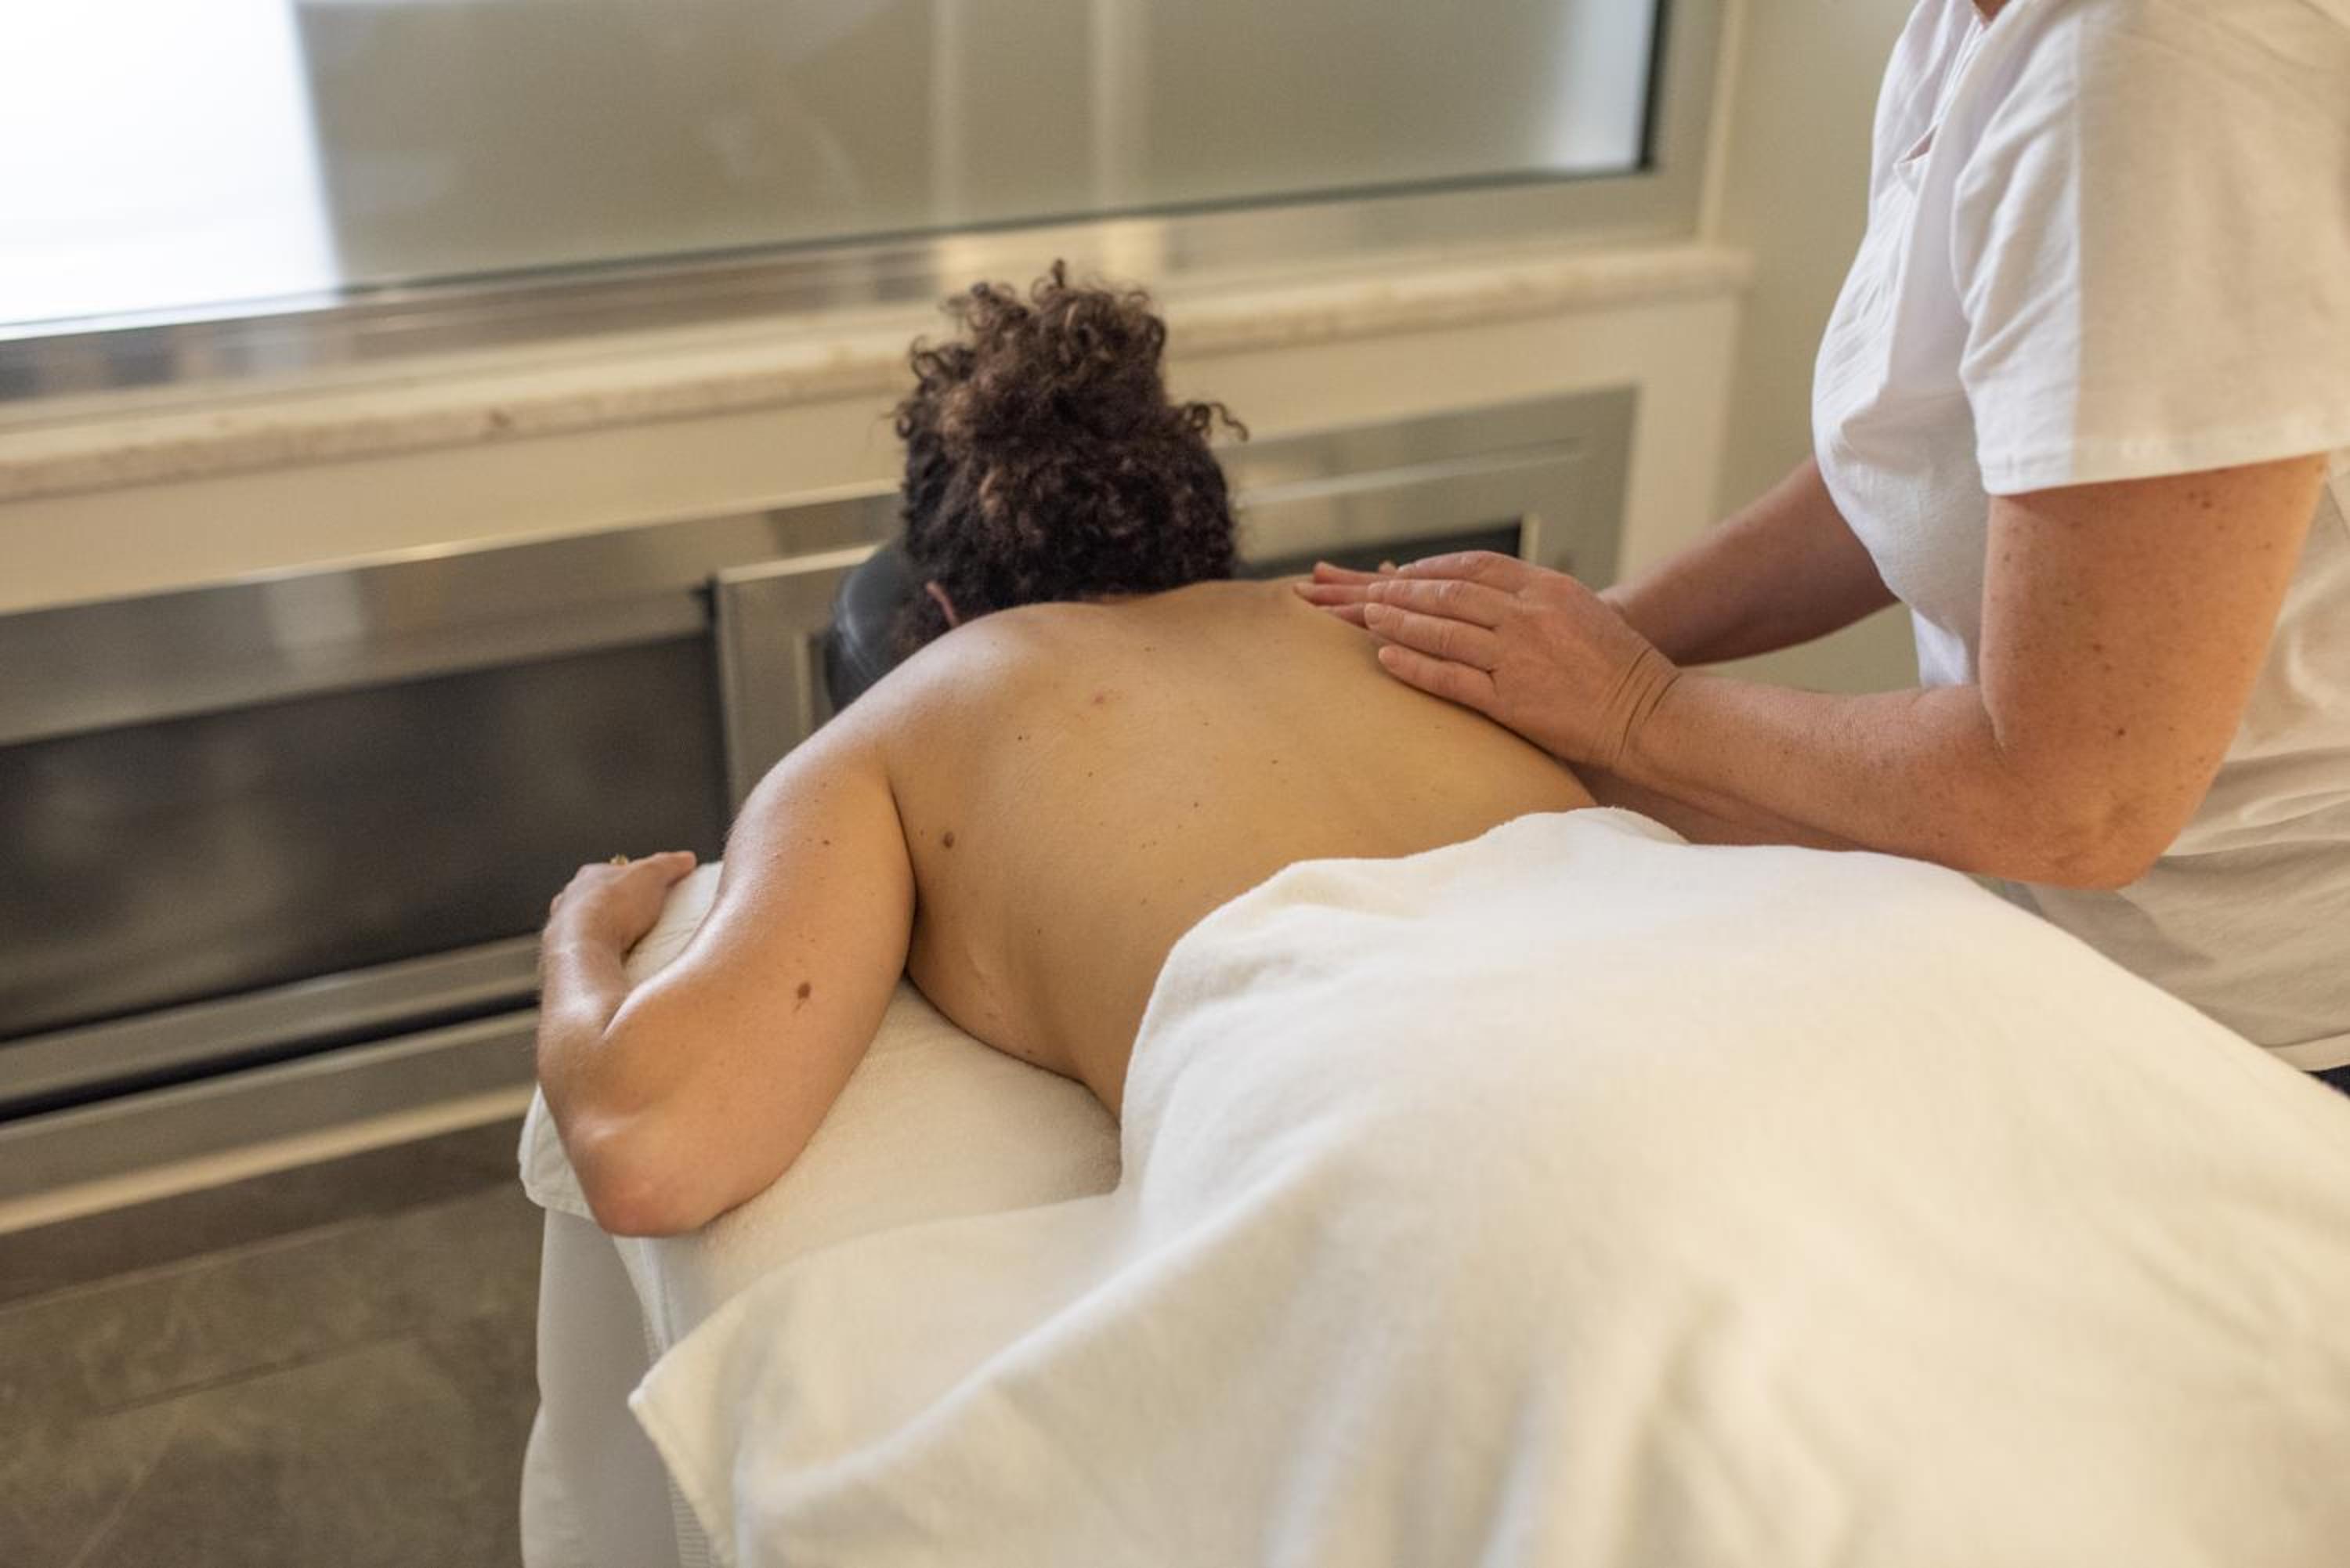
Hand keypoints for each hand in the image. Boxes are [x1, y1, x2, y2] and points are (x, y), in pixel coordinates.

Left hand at [545, 851, 698, 951]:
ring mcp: (563, 926)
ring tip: (630, 943)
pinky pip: (584, 950)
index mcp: (590, 875)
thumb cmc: (611, 908)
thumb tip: (685, 858)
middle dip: (617, 906)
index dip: (634, 878)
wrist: (583, 948)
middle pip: (598, 897)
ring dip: (604, 930)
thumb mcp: (651, 875)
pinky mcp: (564, 953)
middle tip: (643, 918)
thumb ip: (668, 864)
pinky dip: (597, 952)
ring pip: (586, 924)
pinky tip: (614, 960)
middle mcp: (570, 898)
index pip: (614, 872)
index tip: (651, 888)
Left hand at [1299, 551, 1679, 768]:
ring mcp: (1517, 658)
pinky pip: (1449, 678)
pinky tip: (1386, 658)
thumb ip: (1534, 599)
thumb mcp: (1579, 610)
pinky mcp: (1511, 700)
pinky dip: (1414, 665)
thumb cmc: (1619, 666)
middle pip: (1449, 593)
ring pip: (1443, 631)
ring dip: (1399, 621)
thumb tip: (1488, 596)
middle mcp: (1529, 616)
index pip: (1476, 566)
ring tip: (1367, 617)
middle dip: (1404, 592)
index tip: (1405, 574)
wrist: (1648, 713)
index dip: (1434, 568)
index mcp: (1547, 588)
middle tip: (1369, 594)